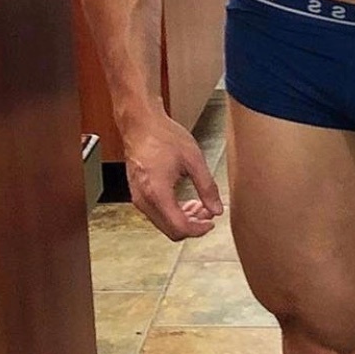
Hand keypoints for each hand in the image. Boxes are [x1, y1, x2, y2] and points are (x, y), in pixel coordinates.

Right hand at [122, 110, 223, 241]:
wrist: (140, 123)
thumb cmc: (163, 136)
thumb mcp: (193, 159)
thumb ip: (207, 187)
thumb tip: (217, 210)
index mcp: (157, 193)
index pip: (180, 227)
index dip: (199, 230)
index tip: (212, 222)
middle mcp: (144, 200)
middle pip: (170, 230)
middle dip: (193, 226)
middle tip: (209, 212)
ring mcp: (138, 198)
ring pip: (163, 224)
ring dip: (183, 219)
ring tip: (200, 205)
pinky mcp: (138, 194)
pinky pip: (156, 214)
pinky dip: (172, 212)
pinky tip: (185, 200)